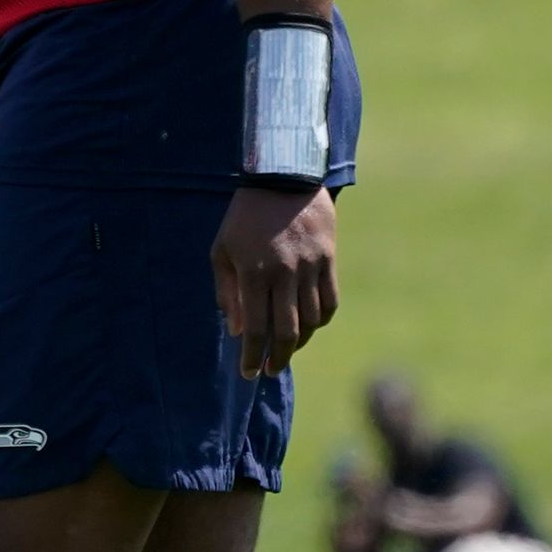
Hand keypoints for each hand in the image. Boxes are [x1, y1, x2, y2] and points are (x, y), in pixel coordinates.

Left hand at [211, 186, 338, 375]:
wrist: (283, 178)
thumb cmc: (244, 218)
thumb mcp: (221, 250)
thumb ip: (227, 293)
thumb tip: (237, 331)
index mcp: (254, 273)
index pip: (256, 328)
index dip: (251, 356)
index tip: (247, 373)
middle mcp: (285, 274)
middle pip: (287, 332)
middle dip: (276, 358)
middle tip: (269, 370)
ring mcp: (311, 267)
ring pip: (312, 321)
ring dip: (299, 343)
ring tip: (286, 351)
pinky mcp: (329, 260)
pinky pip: (330, 301)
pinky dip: (320, 321)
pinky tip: (309, 328)